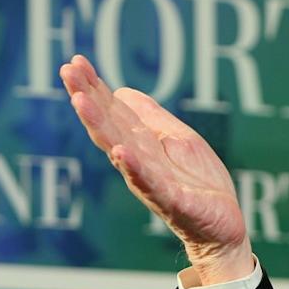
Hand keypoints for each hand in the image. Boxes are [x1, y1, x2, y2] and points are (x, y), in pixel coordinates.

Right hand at [60, 55, 251, 284]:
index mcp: (142, 146)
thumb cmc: (198, 184)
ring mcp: (153, 182)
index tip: (75, 62)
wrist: (222, 226)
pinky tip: (121, 151)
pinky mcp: (173, 201)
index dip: (95, 88)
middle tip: (67, 72)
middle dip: (87, 99)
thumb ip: (151, 119)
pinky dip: (135, 168)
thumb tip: (122, 91)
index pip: (113, 113)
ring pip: (121, 150)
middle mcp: (139, 162)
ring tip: (81, 101)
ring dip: (100, 126)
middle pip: (109, 127)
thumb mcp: (178, 140)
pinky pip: (151, 183)